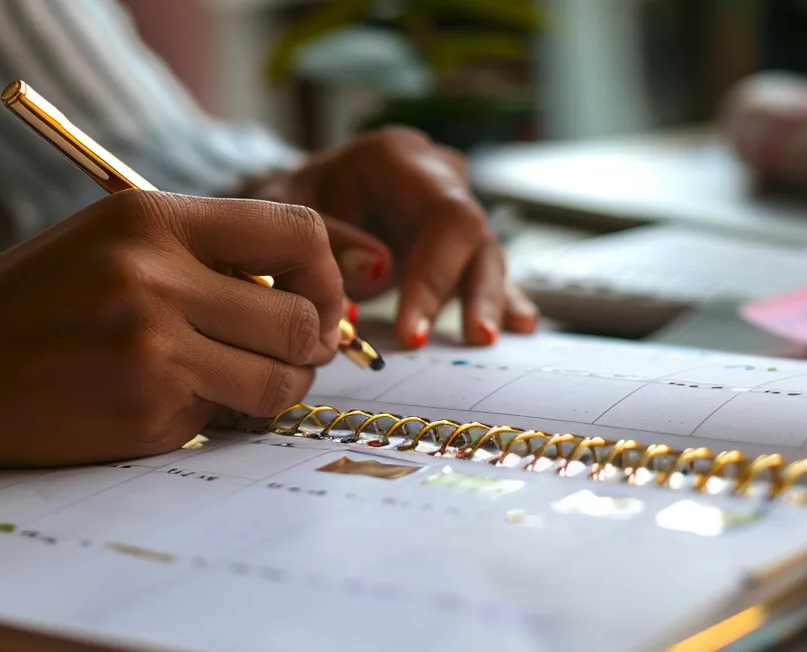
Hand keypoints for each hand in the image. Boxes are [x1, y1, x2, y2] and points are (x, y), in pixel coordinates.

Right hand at [0, 191, 343, 499]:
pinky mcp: (144, 412)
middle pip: (303, 316)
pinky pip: (220, 420)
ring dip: (274, 390)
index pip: (298, 230)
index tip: (317, 300)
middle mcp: (156, 276)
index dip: (327, 274)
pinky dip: (206, 419)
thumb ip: (202, 256)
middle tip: (286, 356)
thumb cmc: (29, 306)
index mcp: (150, 217)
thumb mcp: (109, 245)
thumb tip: (313, 294)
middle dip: (309, 346)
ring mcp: (152, 349)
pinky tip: (156, 404)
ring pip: (279, 379)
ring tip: (237, 386)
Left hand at [244, 127, 537, 348]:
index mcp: (399, 159)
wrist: (290, 197)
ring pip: (485, 255)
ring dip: (488, 302)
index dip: (436, 274)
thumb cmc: (285, 202)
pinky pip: (482, 272)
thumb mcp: (285, 209)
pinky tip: (521, 327)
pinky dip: (499, 301)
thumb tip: (380, 270)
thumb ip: (330, 237)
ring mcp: (449, 210)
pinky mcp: (452, 244)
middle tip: (473, 339)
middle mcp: (436, 178)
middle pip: (475, 233)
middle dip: (475, 291)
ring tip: (486, 339)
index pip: (443, 214)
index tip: (410, 331)